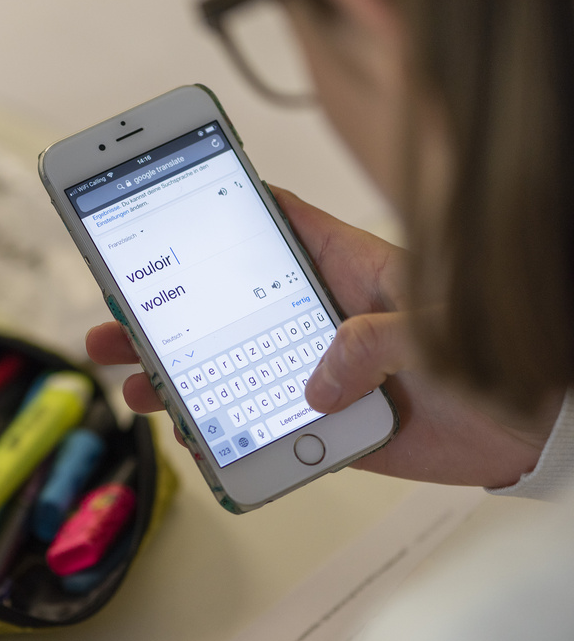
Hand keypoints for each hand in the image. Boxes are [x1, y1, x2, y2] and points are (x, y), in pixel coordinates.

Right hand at [86, 186, 560, 487]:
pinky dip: (224, 433)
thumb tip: (316, 381)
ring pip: (229, 366)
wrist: (523, 431)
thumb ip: (376, 340)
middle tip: (116, 321)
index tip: (164, 203)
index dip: (221, 207)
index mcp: (344, 267)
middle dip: (166, 311)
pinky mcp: (318, 422)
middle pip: (224, 304)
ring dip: (179, 375)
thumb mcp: (441, 326)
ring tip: (136, 385)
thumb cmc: (494, 354)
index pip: (275, 223)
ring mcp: (311, 369)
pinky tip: (194, 437)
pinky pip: (258, 424)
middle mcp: (316, 315)